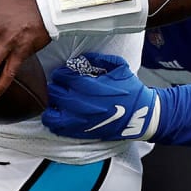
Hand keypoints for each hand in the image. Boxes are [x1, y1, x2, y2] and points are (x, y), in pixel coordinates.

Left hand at [42, 53, 159, 140]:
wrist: (141, 114)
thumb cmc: (131, 90)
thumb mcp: (119, 66)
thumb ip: (99, 59)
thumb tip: (82, 58)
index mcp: (87, 85)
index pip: (60, 76)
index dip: (62, 73)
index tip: (66, 74)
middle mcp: (79, 103)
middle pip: (53, 92)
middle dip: (56, 87)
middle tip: (63, 86)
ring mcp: (78, 120)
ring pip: (50, 112)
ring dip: (52, 105)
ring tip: (59, 102)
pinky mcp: (80, 132)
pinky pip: (57, 127)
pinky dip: (54, 120)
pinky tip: (61, 115)